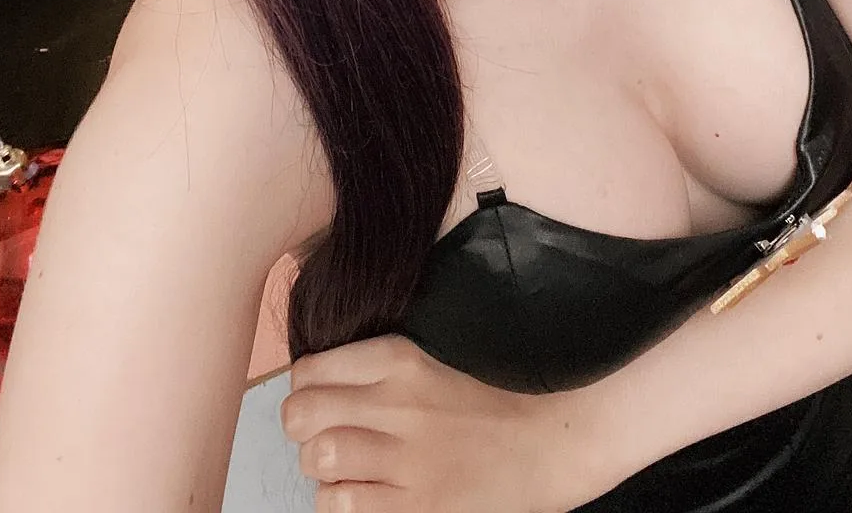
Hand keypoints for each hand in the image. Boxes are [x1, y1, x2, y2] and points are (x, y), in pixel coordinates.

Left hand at [280, 333, 602, 512]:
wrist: (550, 437)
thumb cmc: (489, 392)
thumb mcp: (434, 354)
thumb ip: (378, 363)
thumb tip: (317, 377)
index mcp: (402, 359)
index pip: (311, 370)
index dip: (305, 386)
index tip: (317, 393)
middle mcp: (399, 406)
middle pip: (302, 415)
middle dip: (302, 424)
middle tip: (319, 430)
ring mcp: (407, 461)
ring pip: (318, 461)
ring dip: (323, 465)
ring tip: (345, 463)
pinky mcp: (417, 507)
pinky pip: (343, 506)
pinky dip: (342, 500)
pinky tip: (364, 492)